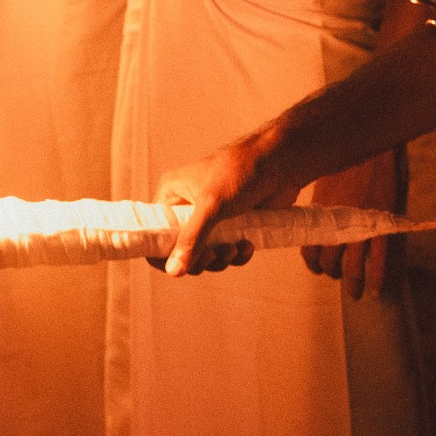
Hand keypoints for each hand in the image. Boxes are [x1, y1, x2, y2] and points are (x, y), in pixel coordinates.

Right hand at [152, 136, 292, 277]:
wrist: (280, 163)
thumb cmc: (240, 172)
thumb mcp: (211, 205)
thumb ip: (191, 239)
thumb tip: (174, 272)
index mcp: (172, 195)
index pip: (154, 232)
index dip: (163, 254)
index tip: (179, 267)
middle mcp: (187, 207)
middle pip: (181, 250)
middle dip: (200, 258)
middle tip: (215, 254)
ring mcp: (211, 218)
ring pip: (206, 255)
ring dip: (221, 258)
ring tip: (235, 247)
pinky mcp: (233, 226)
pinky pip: (227, 252)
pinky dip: (237, 254)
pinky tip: (248, 245)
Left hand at [297, 149, 404, 300]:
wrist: (375, 147)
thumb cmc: (349, 161)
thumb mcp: (327, 181)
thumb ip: (323, 203)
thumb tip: (315, 219)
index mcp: (321, 211)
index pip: (308, 247)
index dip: (311, 262)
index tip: (316, 268)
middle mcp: (338, 222)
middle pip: (329, 260)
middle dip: (331, 273)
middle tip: (336, 278)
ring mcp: (362, 226)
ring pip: (353, 267)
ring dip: (352, 284)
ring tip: (354, 295)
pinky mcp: (384, 225)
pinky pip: (380, 261)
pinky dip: (378, 279)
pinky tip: (376, 292)